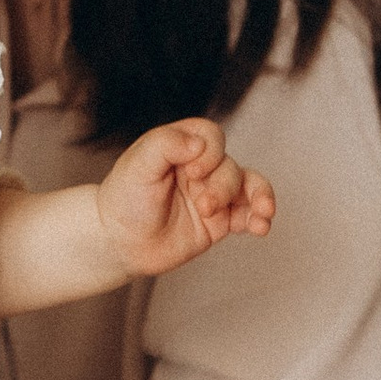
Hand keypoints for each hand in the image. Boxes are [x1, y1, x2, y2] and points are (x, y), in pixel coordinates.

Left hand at [97, 118, 274, 278]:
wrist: (118, 242)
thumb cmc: (123, 200)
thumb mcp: (137, 165)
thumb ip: (165, 144)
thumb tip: (199, 142)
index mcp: (180, 147)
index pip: (211, 137)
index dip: (210, 153)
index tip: (193, 172)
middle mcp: (200, 168)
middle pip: (230, 166)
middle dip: (222, 187)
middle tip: (203, 205)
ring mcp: (212, 194)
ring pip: (248, 187)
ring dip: (258, 198)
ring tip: (262, 213)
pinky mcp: (219, 221)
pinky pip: (248, 215)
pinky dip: (259, 218)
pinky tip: (261, 226)